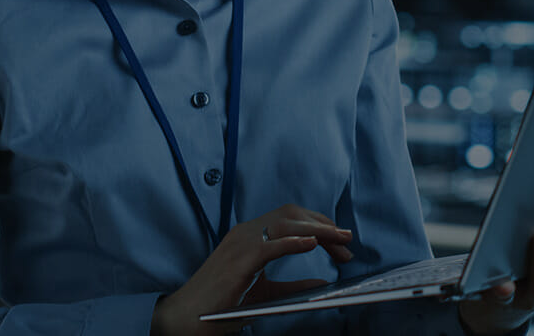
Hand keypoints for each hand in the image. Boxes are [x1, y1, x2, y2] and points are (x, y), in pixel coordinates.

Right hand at [150, 204, 354, 335]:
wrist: (186, 318)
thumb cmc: (221, 305)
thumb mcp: (266, 292)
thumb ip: (294, 286)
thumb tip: (322, 284)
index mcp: (250, 236)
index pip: (292, 218)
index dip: (320, 226)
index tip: (342, 243)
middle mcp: (245, 233)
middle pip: (293, 215)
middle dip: (325, 225)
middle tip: (348, 242)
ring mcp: (240, 244)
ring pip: (285, 224)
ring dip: (318, 231)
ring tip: (340, 240)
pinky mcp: (238, 261)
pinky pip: (269, 245)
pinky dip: (293, 242)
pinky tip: (312, 244)